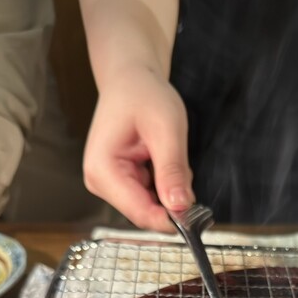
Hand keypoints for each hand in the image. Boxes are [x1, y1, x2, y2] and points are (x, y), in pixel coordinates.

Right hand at [82, 66, 194, 230]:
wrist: (130, 78)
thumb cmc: (143, 94)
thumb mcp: (166, 129)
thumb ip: (172, 170)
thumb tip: (180, 207)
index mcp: (102, 170)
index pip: (140, 212)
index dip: (170, 219)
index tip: (197, 217)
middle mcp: (100, 183)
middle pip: (146, 213)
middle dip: (172, 200)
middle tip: (185, 169)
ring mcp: (109, 185)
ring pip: (152, 207)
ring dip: (171, 190)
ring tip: (170, 155)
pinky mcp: (121, 183)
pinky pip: (151, 197)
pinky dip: (167, 185)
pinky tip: (165, 160)